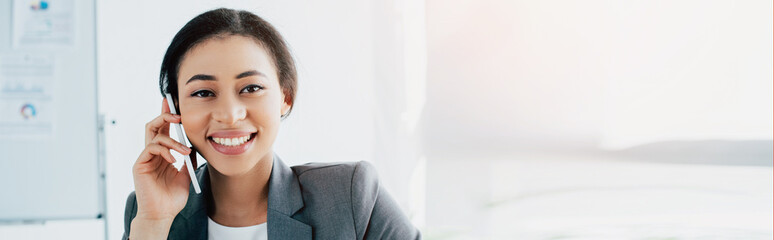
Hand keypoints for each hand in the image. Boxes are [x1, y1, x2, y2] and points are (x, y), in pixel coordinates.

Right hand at [131, 98, 192, 221]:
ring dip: (173, 141)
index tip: (172, 102)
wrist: (162, 214)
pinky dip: (165, 151)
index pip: (163, 130)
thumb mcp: (186, 175)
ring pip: (154, 136)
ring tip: (185, 152)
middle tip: (178, 115)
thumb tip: (194, 145)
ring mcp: (144, 158)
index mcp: (162, 154)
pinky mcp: (139, 165)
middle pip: (154, 126)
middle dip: (165, 116)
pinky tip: (173, 161)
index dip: (166, 115)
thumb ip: (189, 159)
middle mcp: (151, 154)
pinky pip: (151, 148)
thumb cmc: (172, 198)